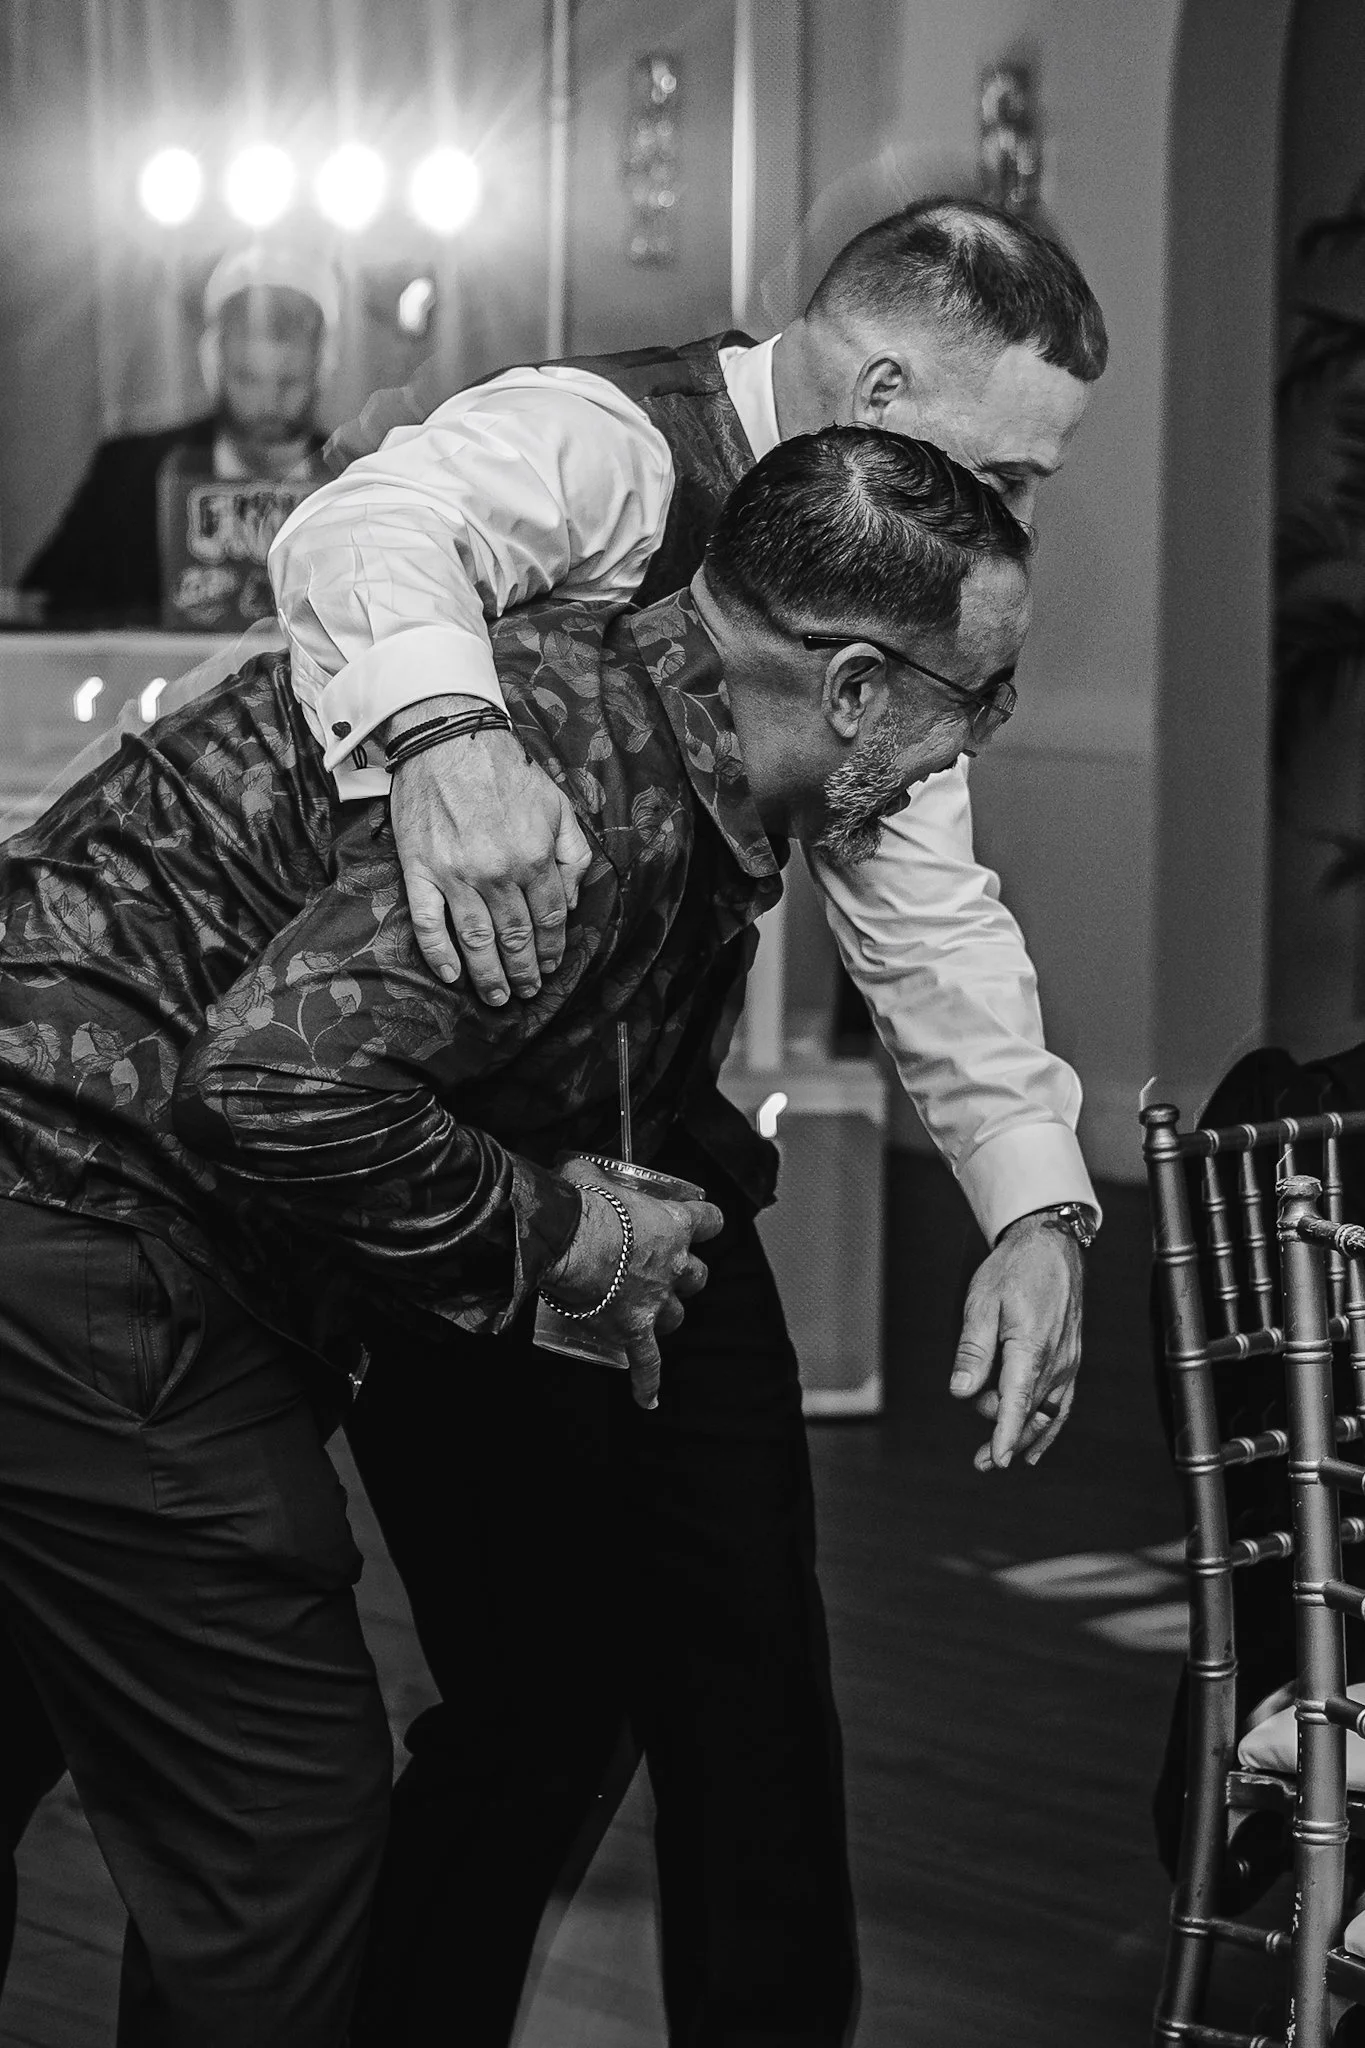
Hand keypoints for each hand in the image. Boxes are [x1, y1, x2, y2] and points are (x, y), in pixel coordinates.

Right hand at [385, 695, 592, 1003]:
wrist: (448, 737)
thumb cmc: (507, 770)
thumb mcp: (559, 805)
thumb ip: (574, 854)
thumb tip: (572, 901)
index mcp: (535, 857)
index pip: (549, 919)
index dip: (551, 949)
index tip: (550, 967)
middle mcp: (497, 872)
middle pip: (516, 937)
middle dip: (524, 971)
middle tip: (527, 992)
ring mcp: (455, 875)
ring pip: (477, 940)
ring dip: (489, 975)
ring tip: (497, 997)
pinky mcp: (420, 871)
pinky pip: (429, 924)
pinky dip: (440, 955)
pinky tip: (452, 976)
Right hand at [543, 1158, 723, 1409]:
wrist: (563, 1239)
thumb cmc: (578, 1203)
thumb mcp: (591, 1174)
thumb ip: (596, 1174)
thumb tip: (577, 1168)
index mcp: (674, 1224)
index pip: (712, 1221)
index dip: (705, 1221)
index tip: (696, 1221)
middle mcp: (674, 1264)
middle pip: (698, 1276)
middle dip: (685, 1274)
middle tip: (662, 1268)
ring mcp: (656, 1300)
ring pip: (677, 1315)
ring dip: (667, 1313)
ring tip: (647, 1312)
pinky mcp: (634, 1330)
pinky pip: (647, 1364)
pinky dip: (647, 1382)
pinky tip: (648, 1397)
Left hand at [948, 1212, 1083, 1472]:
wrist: (1050, 1246)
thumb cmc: (1014, 1271)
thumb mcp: (982, 1302)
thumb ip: (973, 1349)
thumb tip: (960, 1391)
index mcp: (1031, 1348)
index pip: (1017, 1402)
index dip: (1006, 1434)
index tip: (997, 1461)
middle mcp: (1055, 1361)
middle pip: (1029, 1413)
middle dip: (1005, 1438)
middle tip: (979, 1461)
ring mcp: (1067, 1363)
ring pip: (1047, 1413)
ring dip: (1025, 1438)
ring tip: (997, 1460)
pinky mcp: (1071, 1361)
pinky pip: (1063, 1404)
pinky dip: (1050, 1427)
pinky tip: (1036, 1447)